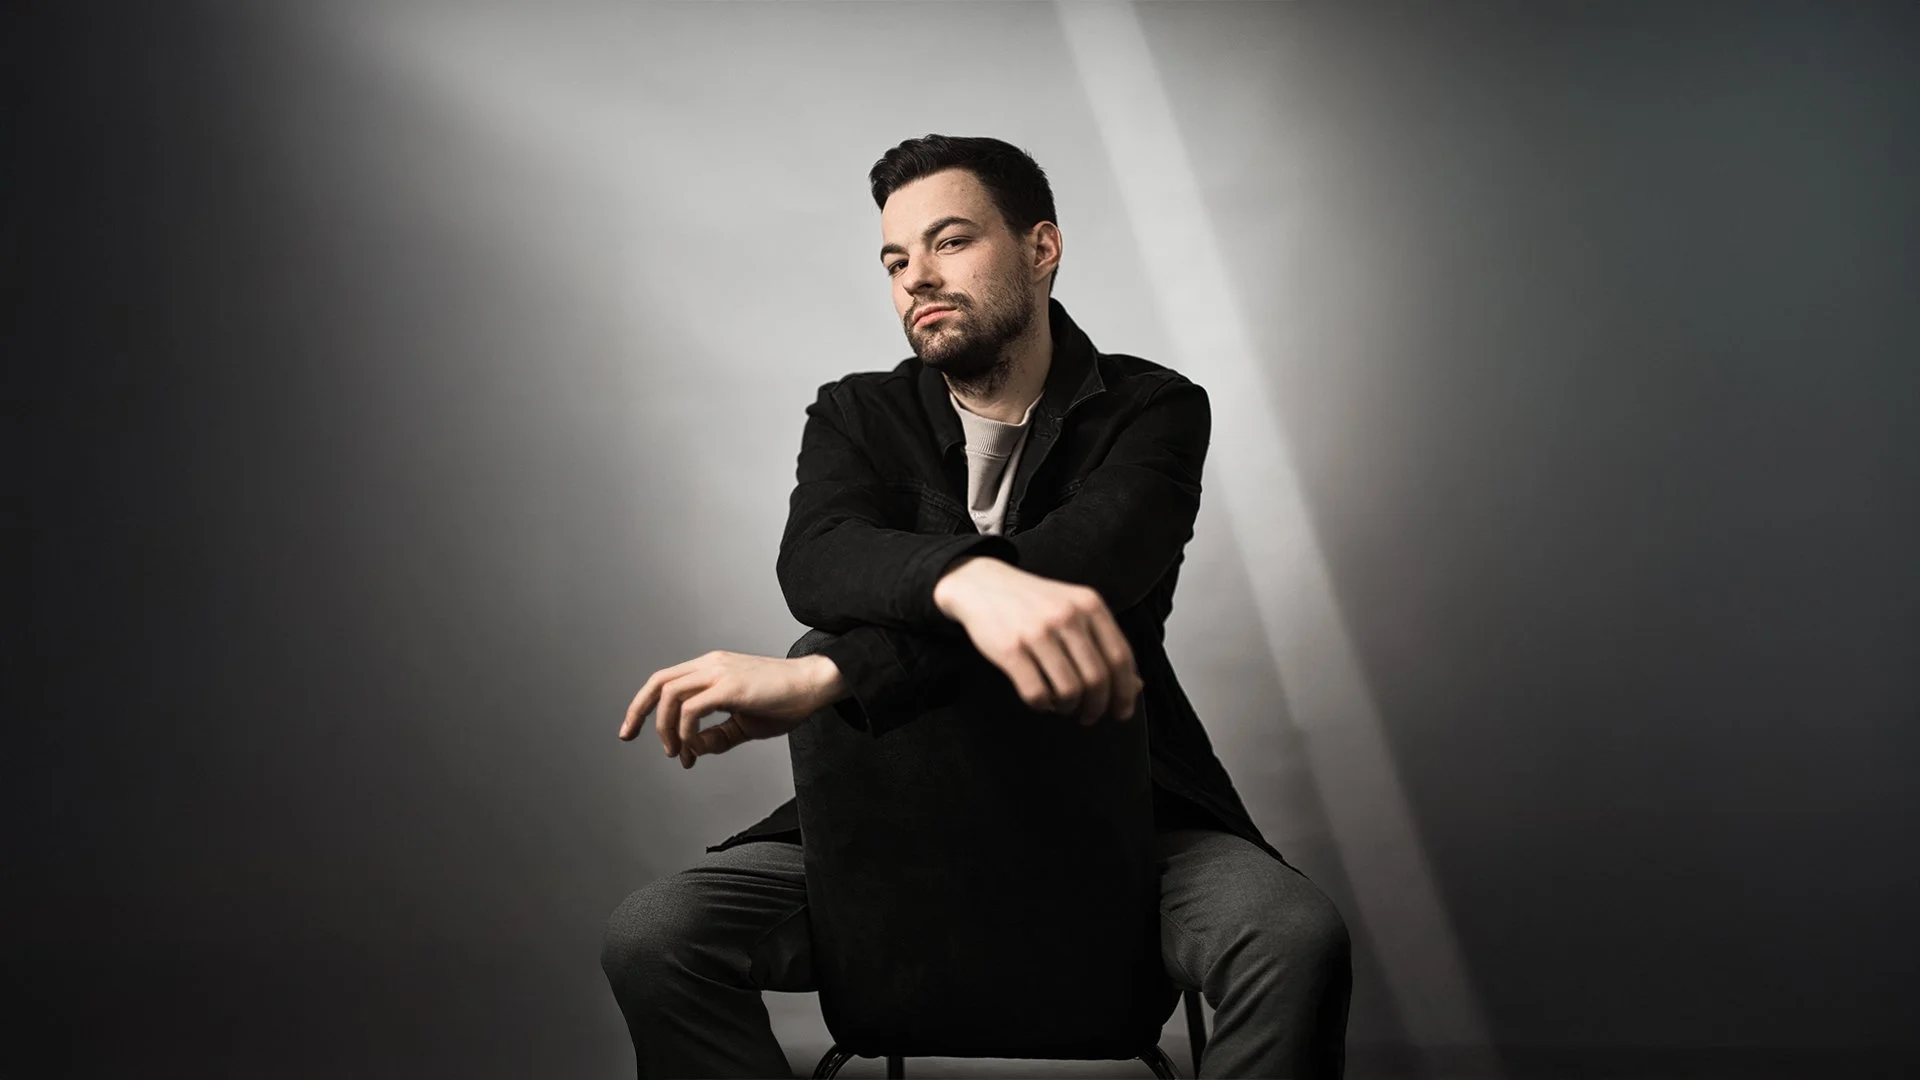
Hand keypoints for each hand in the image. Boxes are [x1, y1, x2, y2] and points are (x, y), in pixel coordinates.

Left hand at [620, 651, 845, 769]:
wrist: (814, 685)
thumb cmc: (784, 701)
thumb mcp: (744, 724)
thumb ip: (717, 736)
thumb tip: (692, 751)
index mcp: (711, 667)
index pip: (664, 680)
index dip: (643, 704)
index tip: (633, 729)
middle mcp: (710, 664)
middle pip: (658, 683)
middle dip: (638, 711)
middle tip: (628, 736)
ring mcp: (719, 673)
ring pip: (670, 695)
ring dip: (665, 728)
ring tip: (677, 753)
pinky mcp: (730, 687)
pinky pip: (692, 708)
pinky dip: (686, 730)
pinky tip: (694, 747)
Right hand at [932, 556, 1142, 724]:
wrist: (982, 585)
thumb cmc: (1034, 604)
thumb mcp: (1075, 611)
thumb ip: (1104, 644)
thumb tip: (1135, 687)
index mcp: (1090, 605)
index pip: (1121, 658)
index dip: (1125, 692)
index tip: (1122, 711)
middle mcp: (1067, 616)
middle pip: (1097, 679)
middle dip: (1097, 707)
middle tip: (1089, 716)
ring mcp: (1038, 632)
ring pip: (1069, 691)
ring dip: (1068, 708)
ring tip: (1062, 705)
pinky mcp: (1010, 649)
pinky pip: (1036, 694)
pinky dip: (1042, 705)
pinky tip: (1041, 699)